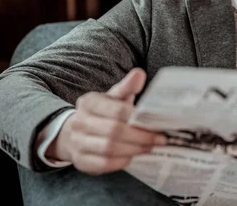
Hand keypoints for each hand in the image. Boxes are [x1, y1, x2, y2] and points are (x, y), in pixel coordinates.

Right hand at [47, 68, 165, 174]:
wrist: (76, 132)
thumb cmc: (103, 112)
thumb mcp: (114, 97)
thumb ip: (127, 87)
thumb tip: (139, 74)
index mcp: (88, 102)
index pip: (116, 110)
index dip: (137, 118)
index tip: (156, 123)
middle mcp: (79, 122)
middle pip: (114, 131)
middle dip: (140, 136)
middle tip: (159, 139)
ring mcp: (77, 143)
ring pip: (109, 148)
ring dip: (134, 149)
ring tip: (150, 146)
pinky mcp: (81, 161)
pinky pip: (105, 164)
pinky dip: (122, 161)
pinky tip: (134, 155)